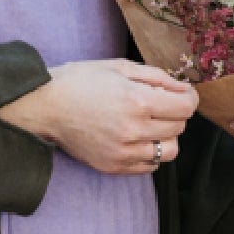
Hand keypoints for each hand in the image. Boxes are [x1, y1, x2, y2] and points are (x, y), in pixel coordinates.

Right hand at [0, 59, 197, 176]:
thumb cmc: (80, 81)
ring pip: (169, 151)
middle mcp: (133, 129)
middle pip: (179, 127)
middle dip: (175, 113)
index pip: (186, 106)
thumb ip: (156, 76)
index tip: (181, 93)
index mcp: (137, 100)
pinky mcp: (113, 166)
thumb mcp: (119, 67)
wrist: (45, 107)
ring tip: (149, 124)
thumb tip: (183, 87)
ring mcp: (123, 152)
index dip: (188, 97)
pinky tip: (137, 138)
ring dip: (165, 136)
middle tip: (160, 104)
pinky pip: (150, 166)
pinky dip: (150, 153)